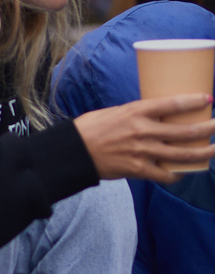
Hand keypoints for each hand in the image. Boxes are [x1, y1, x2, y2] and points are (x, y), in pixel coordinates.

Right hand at [77, 95, 214, 183]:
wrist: (73, 151)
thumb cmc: (92, 128)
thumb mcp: (116, 112)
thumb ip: (139, 114)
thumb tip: (160, 115)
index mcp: (135, 112)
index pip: (172, 104)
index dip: (194, 101)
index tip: (208, 99)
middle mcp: (142, 131)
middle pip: (185, 132)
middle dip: (209, 129)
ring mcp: (141, 152)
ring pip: (182, 155)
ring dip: (204, 152)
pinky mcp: (137, 169)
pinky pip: (165, 174)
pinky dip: (178, 174)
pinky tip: (185, 171)